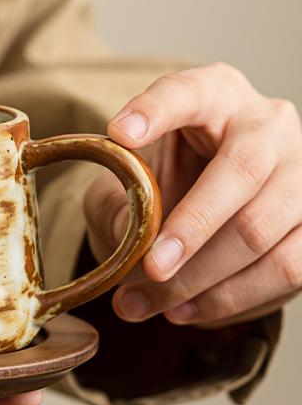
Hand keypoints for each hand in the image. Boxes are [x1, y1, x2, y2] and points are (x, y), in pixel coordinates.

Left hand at [84, 62, 301, 327]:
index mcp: (213, 94)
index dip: (154, 111)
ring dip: (201, 280)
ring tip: (148, 305)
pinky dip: (231, 298)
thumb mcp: (125, 183)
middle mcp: (267, 124)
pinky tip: (186, 312)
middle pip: (238, 173)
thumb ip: (120, 204)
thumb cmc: (161, 182)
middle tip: (148, 268)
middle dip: (189, 229)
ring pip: (261, 231)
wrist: (207, 204)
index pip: (186, 92)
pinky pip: (287, 268)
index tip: (119, 134)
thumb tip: (131, 243)